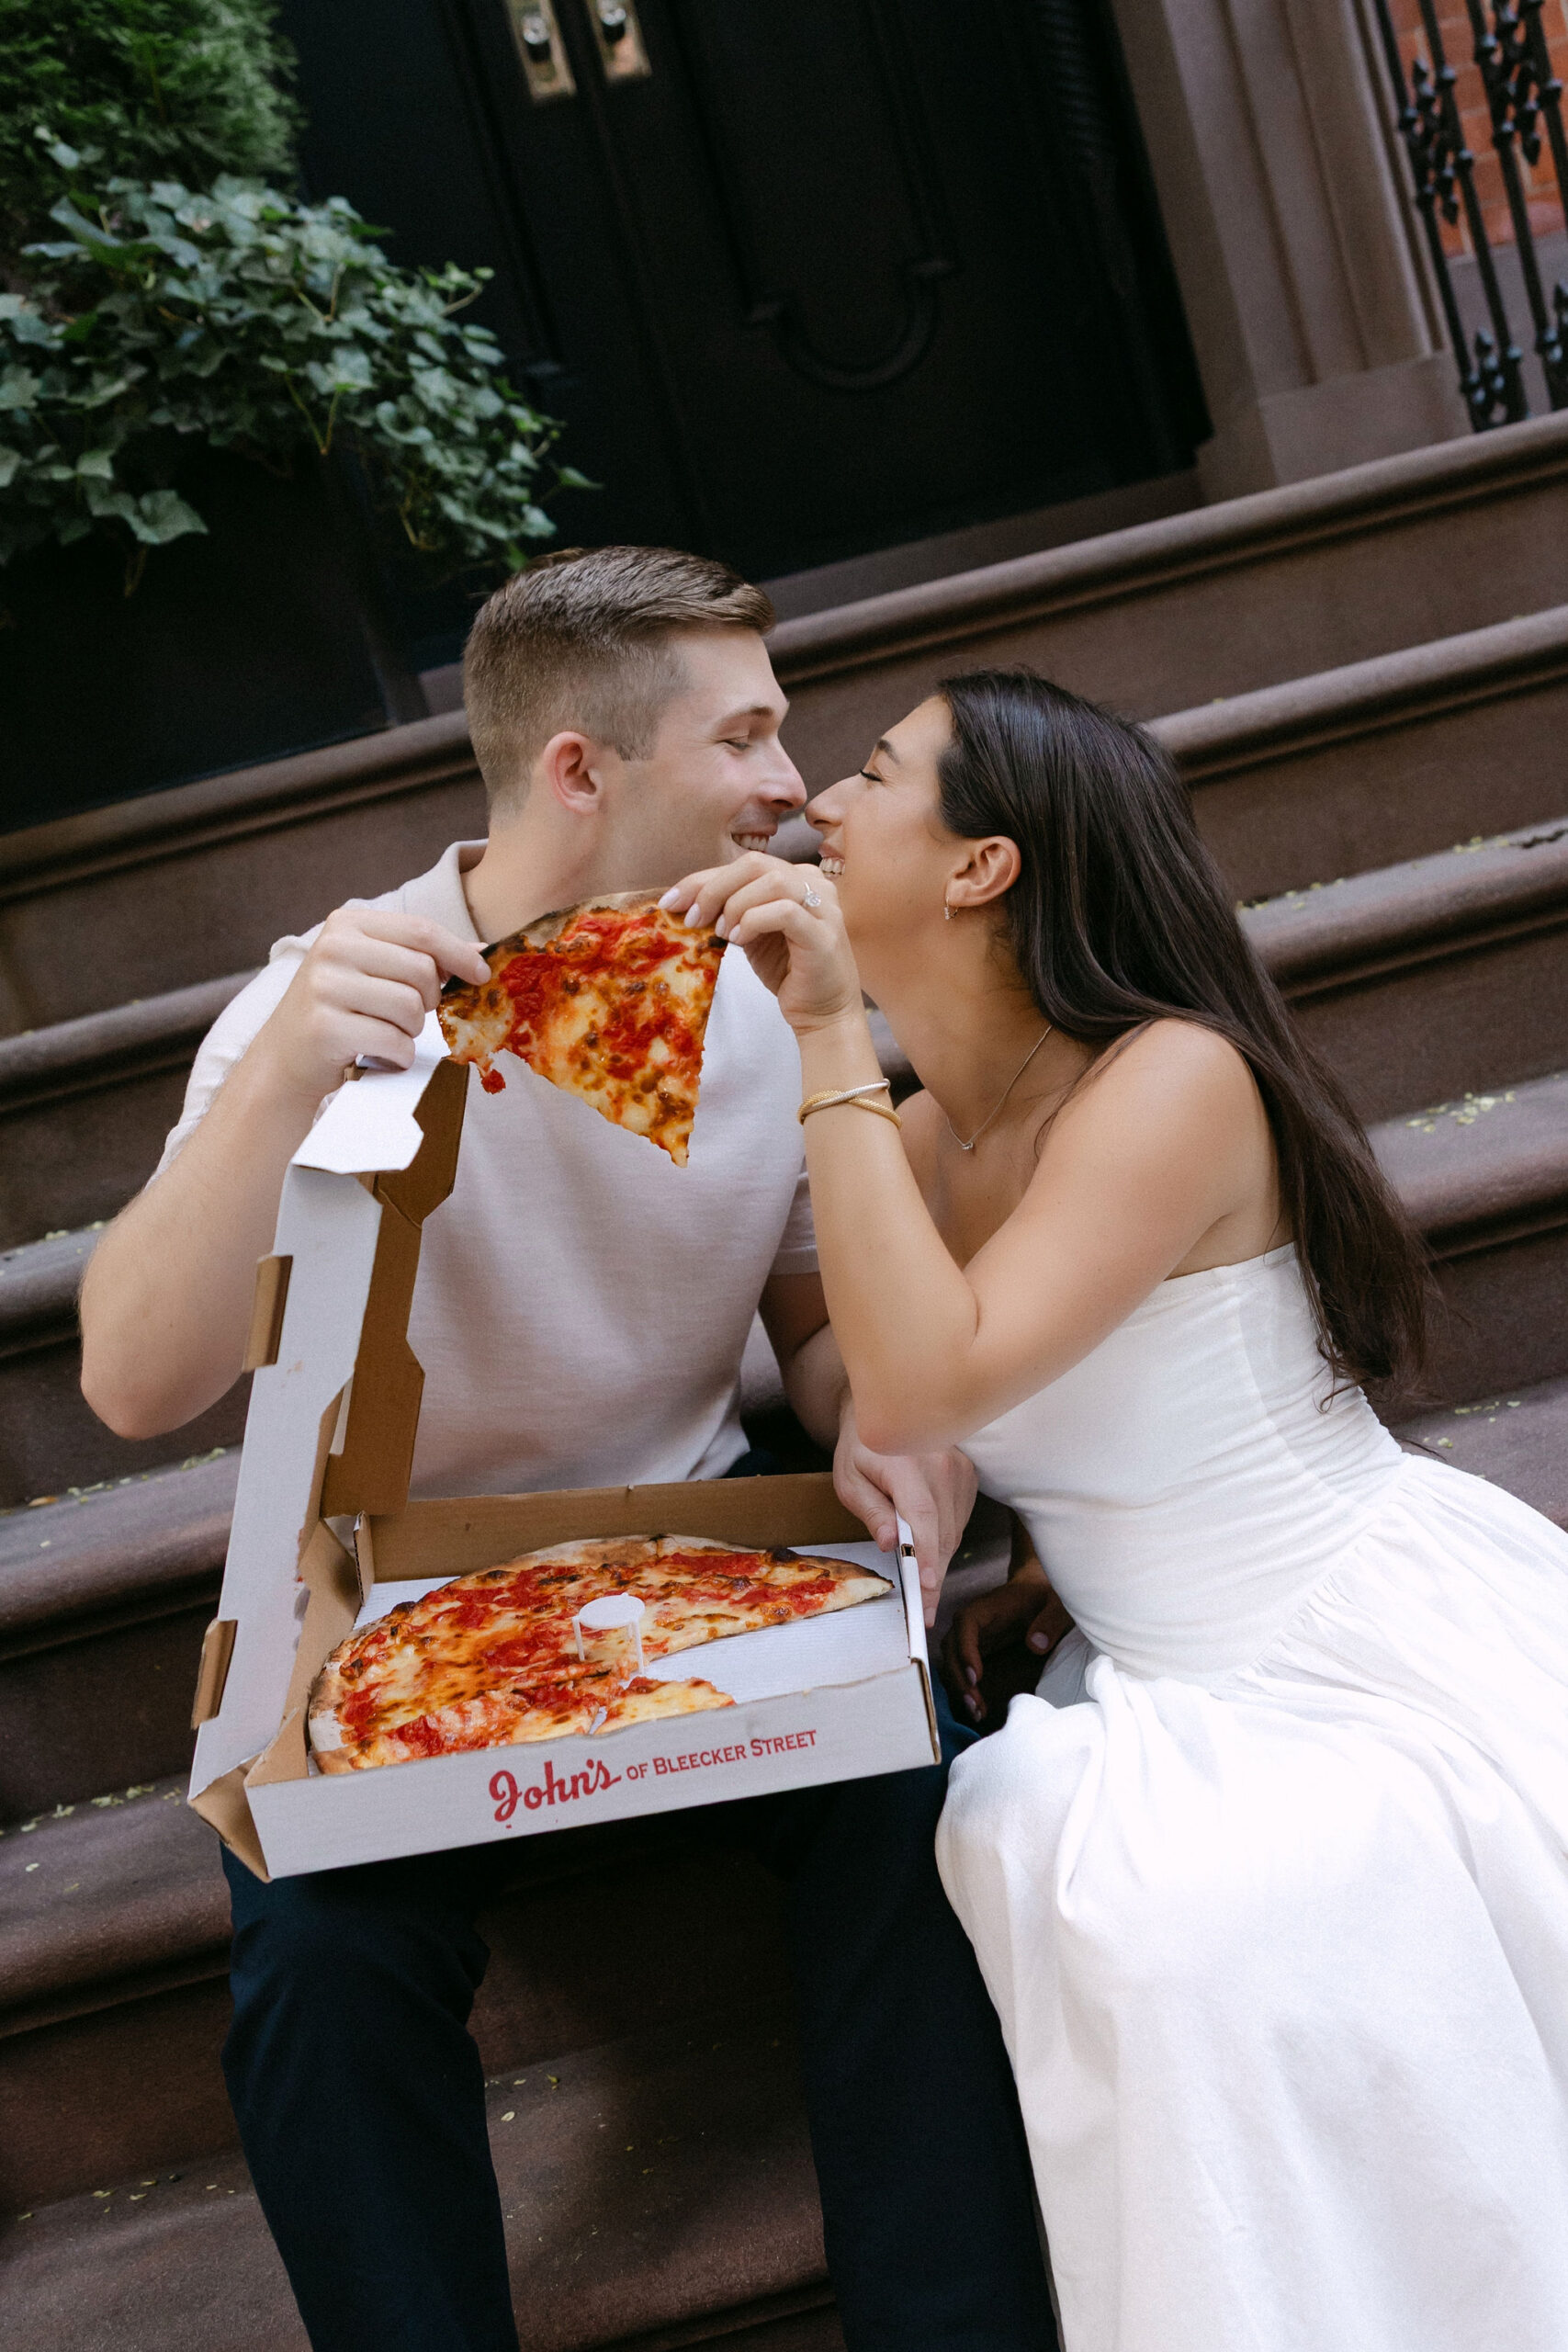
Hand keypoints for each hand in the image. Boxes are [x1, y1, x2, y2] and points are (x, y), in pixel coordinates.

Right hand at [250, 908, 490, 1108]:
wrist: (286, 1057)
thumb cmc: (340, 1010)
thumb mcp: (372, 969)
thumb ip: (418, 956)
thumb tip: (481, 953)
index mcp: (347, 923)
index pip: (421, 930)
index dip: (459, 953)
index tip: (481, 975)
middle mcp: (332, 948)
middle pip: (422, 971)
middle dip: (429, 1000)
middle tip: (407, 1015)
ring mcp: (325, 986)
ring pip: (411, 1007)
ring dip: (411, 1030)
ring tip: (386, 1032)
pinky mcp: (325, 1027)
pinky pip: (394, 1041)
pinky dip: (399, 1055)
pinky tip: (380, 1054)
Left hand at [660, 855, 862, 1035]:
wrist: (823, 1012)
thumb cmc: (788, 971)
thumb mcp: (751, 933)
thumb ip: (730, 911)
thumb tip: (686, 902)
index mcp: (795, 877)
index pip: (743, 865)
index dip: (702, 879)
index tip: (671, 901)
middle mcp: (814, 883)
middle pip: (755, 864)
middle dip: (714, 888)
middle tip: (693, 919)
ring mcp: (823, 906)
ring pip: (771, 882)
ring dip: (735, 905)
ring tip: (722, 934)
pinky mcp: (824, 934)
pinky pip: (785, 911)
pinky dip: (753, 921)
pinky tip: (739, 941)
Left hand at [833, 1399, 977, 1626]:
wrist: (885, 1411)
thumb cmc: (861, 1446)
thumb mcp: (849, 1479)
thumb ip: (871, 1510)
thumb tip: (891, 1543)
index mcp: (906, 1463)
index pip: (923, 1516)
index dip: (926, 1555)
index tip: (926, 1588)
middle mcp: (942, 1464)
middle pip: (943, 1532)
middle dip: (934, 1576)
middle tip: (926, 1613)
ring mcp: (960, 1468)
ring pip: (955, 1530)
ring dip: (940, 1562)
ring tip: (927, 1593)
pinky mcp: (969, 1475)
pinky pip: (960, 1519)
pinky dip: (946, 1541)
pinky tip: (930, 1555)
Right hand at [940, 1561, 1072, 1724]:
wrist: (1035, 1593)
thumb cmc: (1043, 1597)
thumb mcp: (1055, 1603)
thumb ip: (1050, 1620)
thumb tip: (1036, 1644)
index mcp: (986, 1607)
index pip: (966, 1625)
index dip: (966, 1650)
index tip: (976, 1677)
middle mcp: (970, 1622)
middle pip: (952, 1648)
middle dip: (960, 1678)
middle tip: (975, 1705)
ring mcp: (969, 1637)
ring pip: (952, 1662)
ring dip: (960, 1687)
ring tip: (977, 1712)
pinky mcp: (973, 1651)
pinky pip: (960, 1669)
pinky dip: (965, 1688)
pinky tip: (978, 1708)